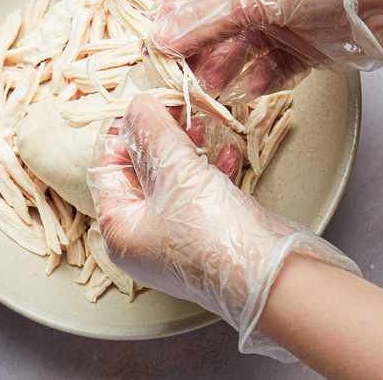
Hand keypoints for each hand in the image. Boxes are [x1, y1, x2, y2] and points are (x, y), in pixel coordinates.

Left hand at [88, 92, 359, 360]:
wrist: (275, 277)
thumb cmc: (213, 234)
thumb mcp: (175, 170)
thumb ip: (153, 131)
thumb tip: (136, 105)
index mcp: (119, 230)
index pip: (107, 169)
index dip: (123, 134)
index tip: (142, 107)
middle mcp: (143, 238)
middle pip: (141, 172)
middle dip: (160, 137)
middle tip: (175, 108)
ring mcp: (179, 239)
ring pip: (174, 180)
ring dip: (188, 148)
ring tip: (201, 123)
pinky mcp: (212, 236)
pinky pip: (202, 193)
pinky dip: (212, 168)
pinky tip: (228, 150)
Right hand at [148, 0, 382, 97]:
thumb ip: (204, 16)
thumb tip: (161, 37)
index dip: (172, 17)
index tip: (158, 46)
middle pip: (212, 24)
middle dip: (197, 49)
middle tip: (184, 74)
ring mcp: (278, 21)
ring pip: (238, 51)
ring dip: (224, 69)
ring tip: (214, 86)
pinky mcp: (301, 50)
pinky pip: (269, 69)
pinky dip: (257, 80)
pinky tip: (249, 88)